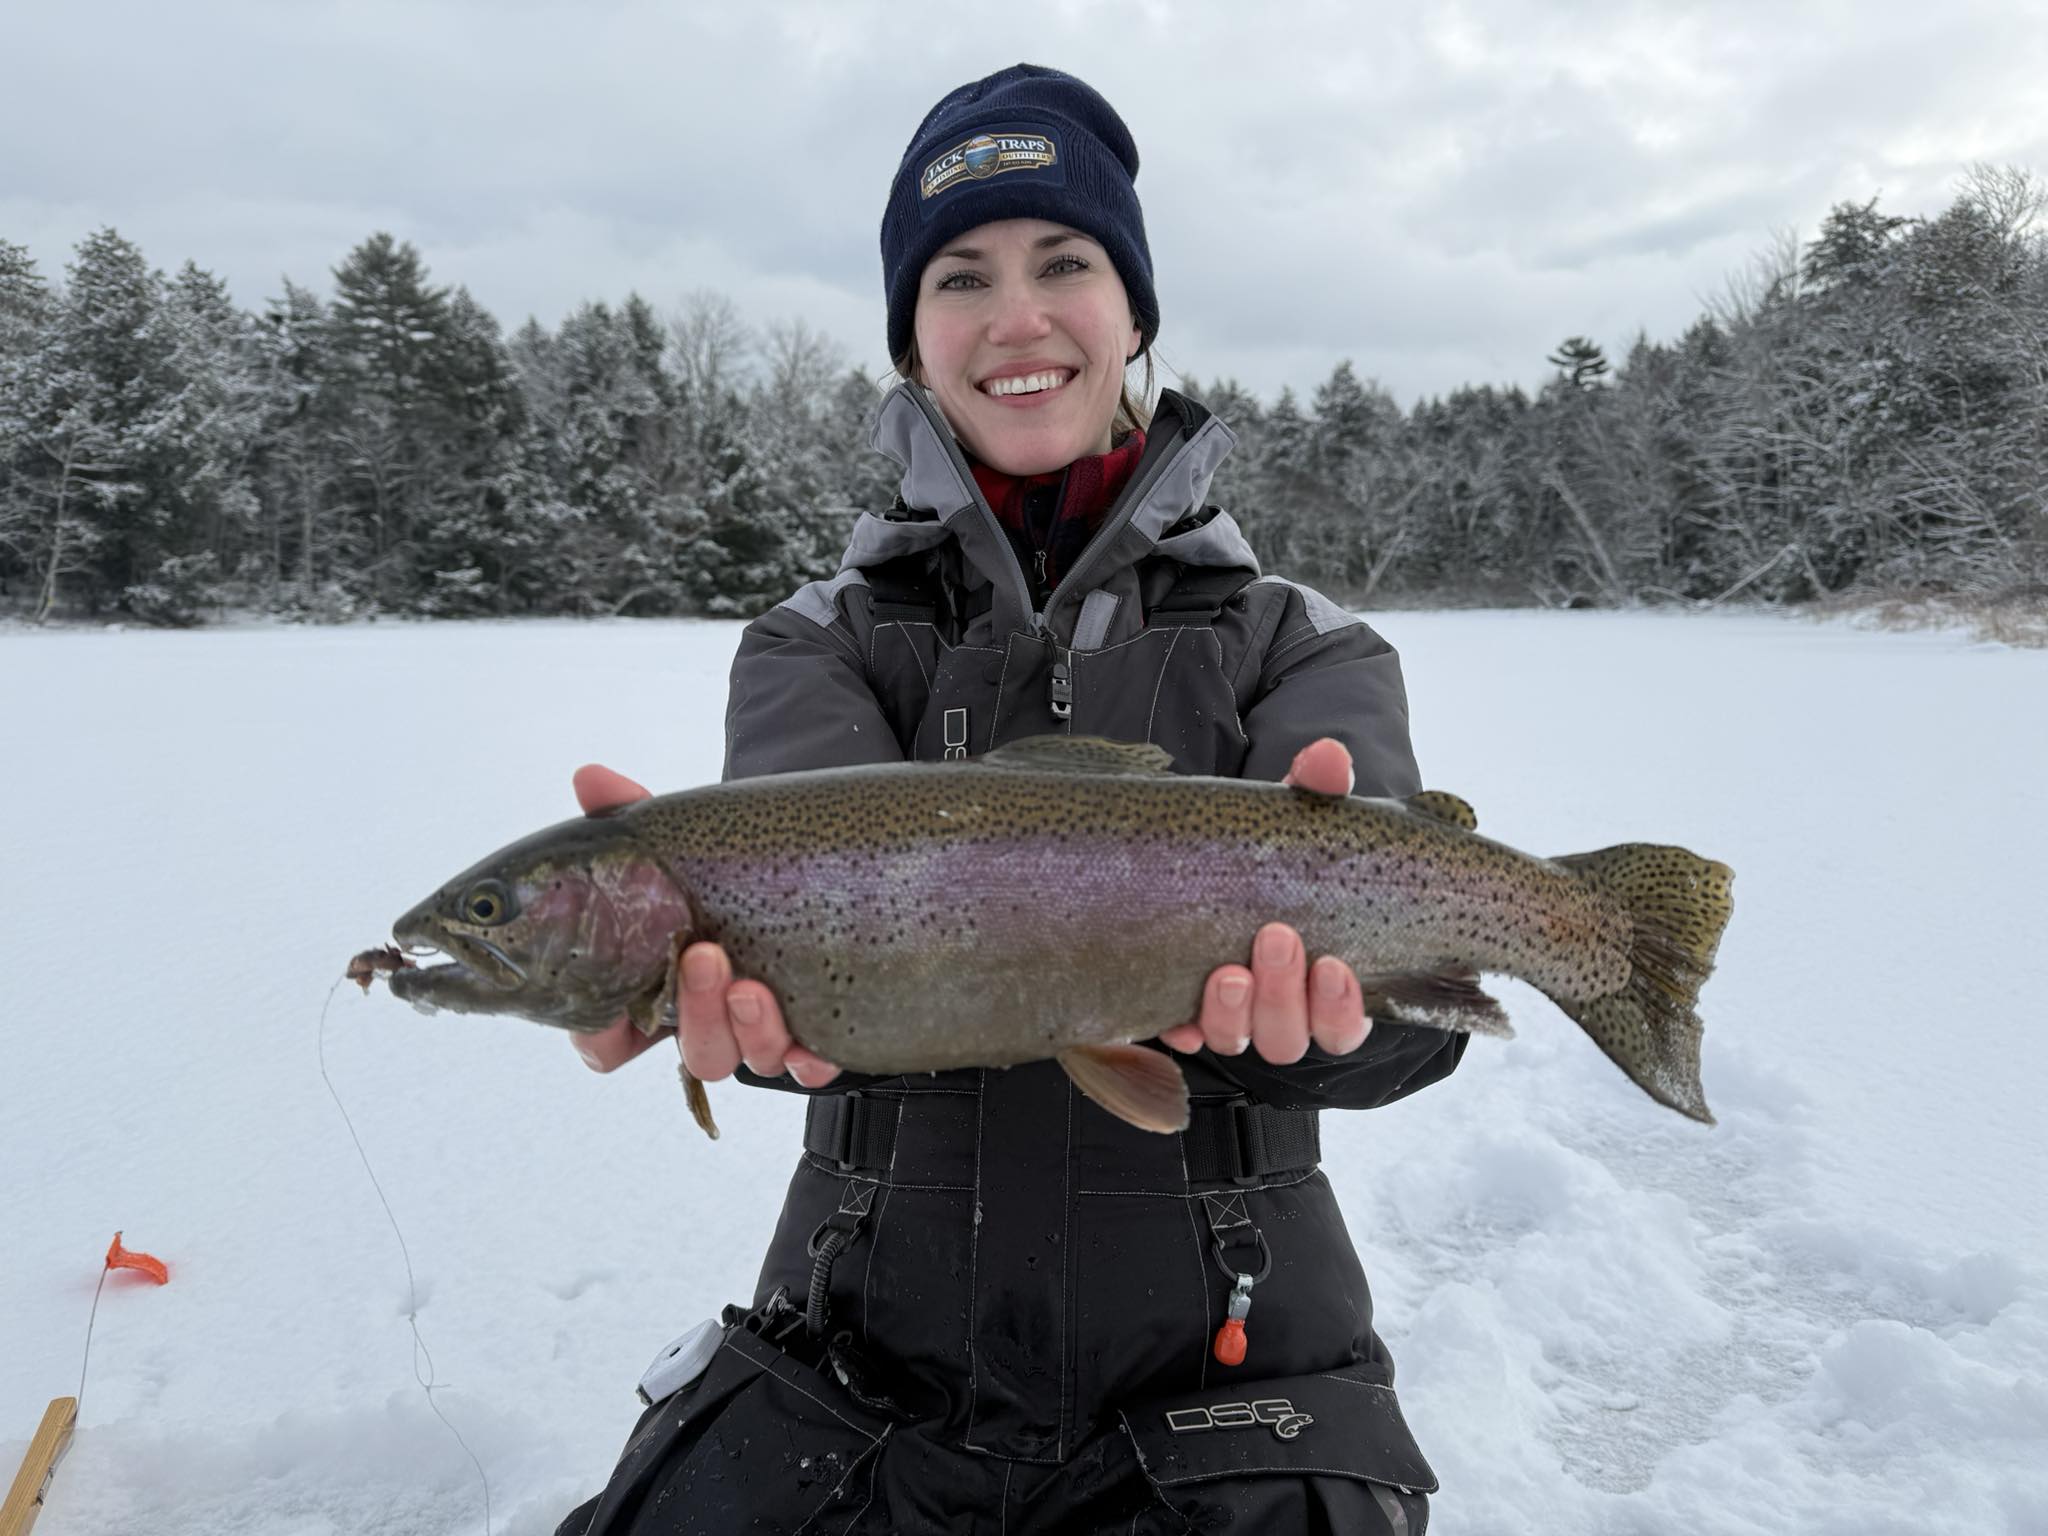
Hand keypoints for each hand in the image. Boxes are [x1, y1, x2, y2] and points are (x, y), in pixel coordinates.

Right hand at [566, 764, 840, 1087]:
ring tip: (751, 984)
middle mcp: (705, 1021)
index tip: (604, 1009)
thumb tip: (590, 777)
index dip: (599, 1037)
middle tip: (703, 955)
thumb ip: (628, 816)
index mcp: (654, 992)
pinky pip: (809, 1065)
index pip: (607, 1044)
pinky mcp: (812, 1034)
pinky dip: (809, 1058)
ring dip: (748, 1029)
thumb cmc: (717, 870)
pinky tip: (812, 1040)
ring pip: (746, 1060)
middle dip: (695, 1010)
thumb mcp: (674, 842)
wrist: (796, 861)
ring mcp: (758, 1033)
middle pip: (690, 1051)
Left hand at [1156, 738, 1371, 1064]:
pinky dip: (1182, 1025)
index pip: (1344, 1022)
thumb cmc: (1277, 851)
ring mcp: (1231, 1014)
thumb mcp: (1299, 818)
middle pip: (1290, 1035)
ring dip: (1235, 1013)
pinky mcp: (1182, 1008)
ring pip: (1239, 1039)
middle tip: (1274, 938)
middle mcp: (1282, 1009)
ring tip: (1228, 971)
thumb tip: (1328, 756)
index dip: (1342, 1006)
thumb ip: (1319, 790)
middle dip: (1284, 995)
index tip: (1333, 965)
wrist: (1217, 855)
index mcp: (1326, 981)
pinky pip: (1181, 1032)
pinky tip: (1178, 1014)